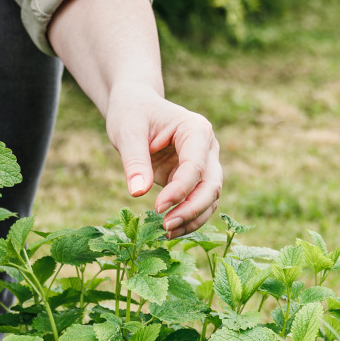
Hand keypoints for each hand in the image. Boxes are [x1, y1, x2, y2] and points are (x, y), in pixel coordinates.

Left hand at [105, 86, 222, 238]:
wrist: (136, 107)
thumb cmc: (132, 113)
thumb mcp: (127, 131)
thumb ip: (134, 161)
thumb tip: (137, 192)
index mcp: (196, 130)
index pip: (195, 166)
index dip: (179, 191)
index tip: (156, 207)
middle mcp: (208, 148)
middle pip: (212, 185)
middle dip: (191, 209)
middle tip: (165, 227)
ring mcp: (205, 164)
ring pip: (210, 199)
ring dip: (192, 219)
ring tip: (165, 233)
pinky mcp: (195, 179)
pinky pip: (199, 203)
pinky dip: (188, 219)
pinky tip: (168, 230)